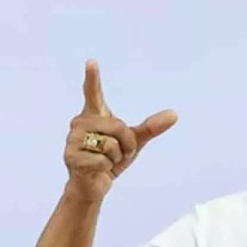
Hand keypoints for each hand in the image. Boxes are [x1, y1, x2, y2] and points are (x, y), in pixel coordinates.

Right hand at [63, 60, 177, 200]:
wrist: (94, 184)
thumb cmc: (112, 158)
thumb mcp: (134, 141)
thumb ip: (151, 127)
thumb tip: (175, 114)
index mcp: (95, 114)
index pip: (93, 93)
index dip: (93, 77)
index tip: (92, 61)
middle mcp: (80, 123)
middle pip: (118, 127)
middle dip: (126, 143)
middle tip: (117, 152)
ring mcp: (72, 139)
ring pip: (110, 144)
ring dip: (117, 157)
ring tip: (106, 160)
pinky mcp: (70, 157)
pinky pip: (103, 160)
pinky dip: (107, 167)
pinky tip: (97, 169)